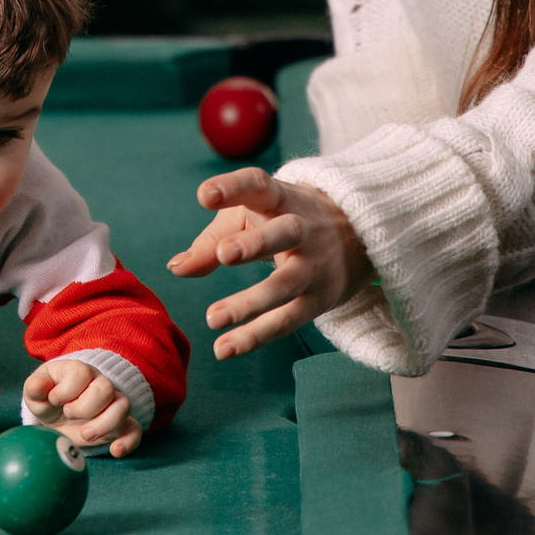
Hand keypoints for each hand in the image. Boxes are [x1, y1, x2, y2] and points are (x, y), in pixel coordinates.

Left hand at [22, 359, 142, 457]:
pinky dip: (128, 441)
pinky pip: (134, 430)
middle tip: (68, 416)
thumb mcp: (36, 393)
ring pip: (123, 407)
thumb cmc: (48, 398)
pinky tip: (115, 451)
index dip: (67, 389)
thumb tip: (38, 386)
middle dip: (86, 407)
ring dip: (105, 424)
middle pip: (105, 388)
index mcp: (78, 371)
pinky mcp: (119, 425)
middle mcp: (99, 384)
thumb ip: (35, 387)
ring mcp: (112, 404)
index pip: (82, 373)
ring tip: (85, 435)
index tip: (54, 400)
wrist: (58, 414)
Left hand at [166, 167, 369, 359]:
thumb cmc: (282, 220)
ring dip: (250, 302)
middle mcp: (303, 229)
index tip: (205, 195)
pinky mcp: (320, 300)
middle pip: (285, 233)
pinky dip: (256, 336)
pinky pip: (287, 320)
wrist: (358, 234)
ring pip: (286, 284)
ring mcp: (315, 266)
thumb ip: (211, 240)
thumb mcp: (250, 217)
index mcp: (281, 198)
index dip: (233, 188)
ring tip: (212, 317)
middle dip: (256, 243)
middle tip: (224, 254)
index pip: (259, 185)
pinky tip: (224, 348)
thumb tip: (176, 268)